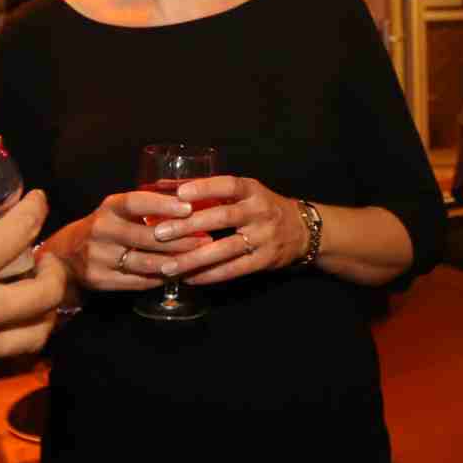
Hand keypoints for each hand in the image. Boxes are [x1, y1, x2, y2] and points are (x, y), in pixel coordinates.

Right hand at [0, 189, 69, 424]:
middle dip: (57, 271)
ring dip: (46, 313)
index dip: (35, 212)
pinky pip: (0, 355)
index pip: (16, 237)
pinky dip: (13, 336)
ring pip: (35, 338)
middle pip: (46, 297)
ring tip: (35, 295)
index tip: (39, 200)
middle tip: (46, 256)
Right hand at [41, 187, 207, 292]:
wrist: (64, 256)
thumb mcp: (117, 210)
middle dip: (180, 239)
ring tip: (197, 258)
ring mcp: (99, 258)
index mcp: (108, 208)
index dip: (162, 205)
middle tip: (206, 239)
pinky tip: (178, 273)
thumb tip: (192, 202)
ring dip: (175, 262)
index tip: (189, 208)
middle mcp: (101, 231)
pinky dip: (161, 278)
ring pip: (145, 263)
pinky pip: (138, 282)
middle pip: (146, 237)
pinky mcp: (100, 280)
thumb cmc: (103, 227)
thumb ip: (146, 207)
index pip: (136, 202)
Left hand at [134, 174, 304, 285]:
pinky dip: (211, 275)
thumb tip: (163, 184)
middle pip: (223, 218)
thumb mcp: (244, 192)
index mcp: (253, 190)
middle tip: (160, 233)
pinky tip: (190, 279)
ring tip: (168, 266)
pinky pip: (235, 269)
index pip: (228, 185)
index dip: (205, 188)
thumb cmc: (262, 207)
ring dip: (195, 259)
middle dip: (189, 226)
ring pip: (226, 248)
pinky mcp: (265, 260)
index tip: (178, 194)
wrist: (303, 230)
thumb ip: (209, 190)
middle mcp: (260, 211)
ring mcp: (264, 237)